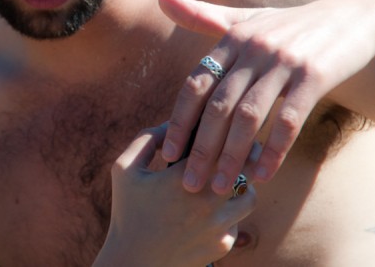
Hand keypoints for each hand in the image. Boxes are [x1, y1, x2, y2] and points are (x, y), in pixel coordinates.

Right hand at [94, 124, 255, 266]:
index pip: (222, 143)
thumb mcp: (124, 169)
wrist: (135, 263)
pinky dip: (230, 216)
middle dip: (245, 155)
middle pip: (246, 167)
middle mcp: (206, 200)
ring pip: (249, 196)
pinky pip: (238, 223)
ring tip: (228, 182)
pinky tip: (212, 213)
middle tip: (242, 148)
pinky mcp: (223, 245)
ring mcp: (218, 225)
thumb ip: (147, 138)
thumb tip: (174, 121)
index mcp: (183, 176)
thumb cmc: (127, 212)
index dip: (229, 132)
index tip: (228, 127)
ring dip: (241, 187)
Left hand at [157, 0, 374, 194]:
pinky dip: (273, 150)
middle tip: (188, 183)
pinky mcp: (314, 76)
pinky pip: (288, 119)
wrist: (355, 18)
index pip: (196, 85)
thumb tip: (160, 0)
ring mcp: (284, 61)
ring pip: (249, 116)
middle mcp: (254, 47)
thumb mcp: (248, 19)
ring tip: (220, 187)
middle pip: (218, 106)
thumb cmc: (293, 25)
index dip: (180, 121)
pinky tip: (262, 175)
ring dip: (232, 156)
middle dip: (200, 148)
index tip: (168, 154)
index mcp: (233, 37)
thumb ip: (204, 16)